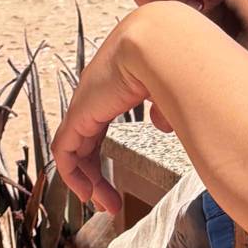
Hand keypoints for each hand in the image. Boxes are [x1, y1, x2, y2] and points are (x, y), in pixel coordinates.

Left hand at [52, 13, 162, 216]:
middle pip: (88, 136)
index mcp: (120, 78)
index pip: (103, 117)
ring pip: (76, 147)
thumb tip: (161, 122)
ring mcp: (86, 99)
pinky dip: (73, 175)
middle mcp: (99, 88)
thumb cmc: (181, 59)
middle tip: (111, 200)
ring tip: (105, 205)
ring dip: (89, 179)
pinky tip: (89, 194)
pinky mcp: (79, 113)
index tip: (123, 172)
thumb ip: (167, 104)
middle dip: (97, 171)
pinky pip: (65, 151)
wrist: (165, 42)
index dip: (108, 147)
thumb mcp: (177, 88)